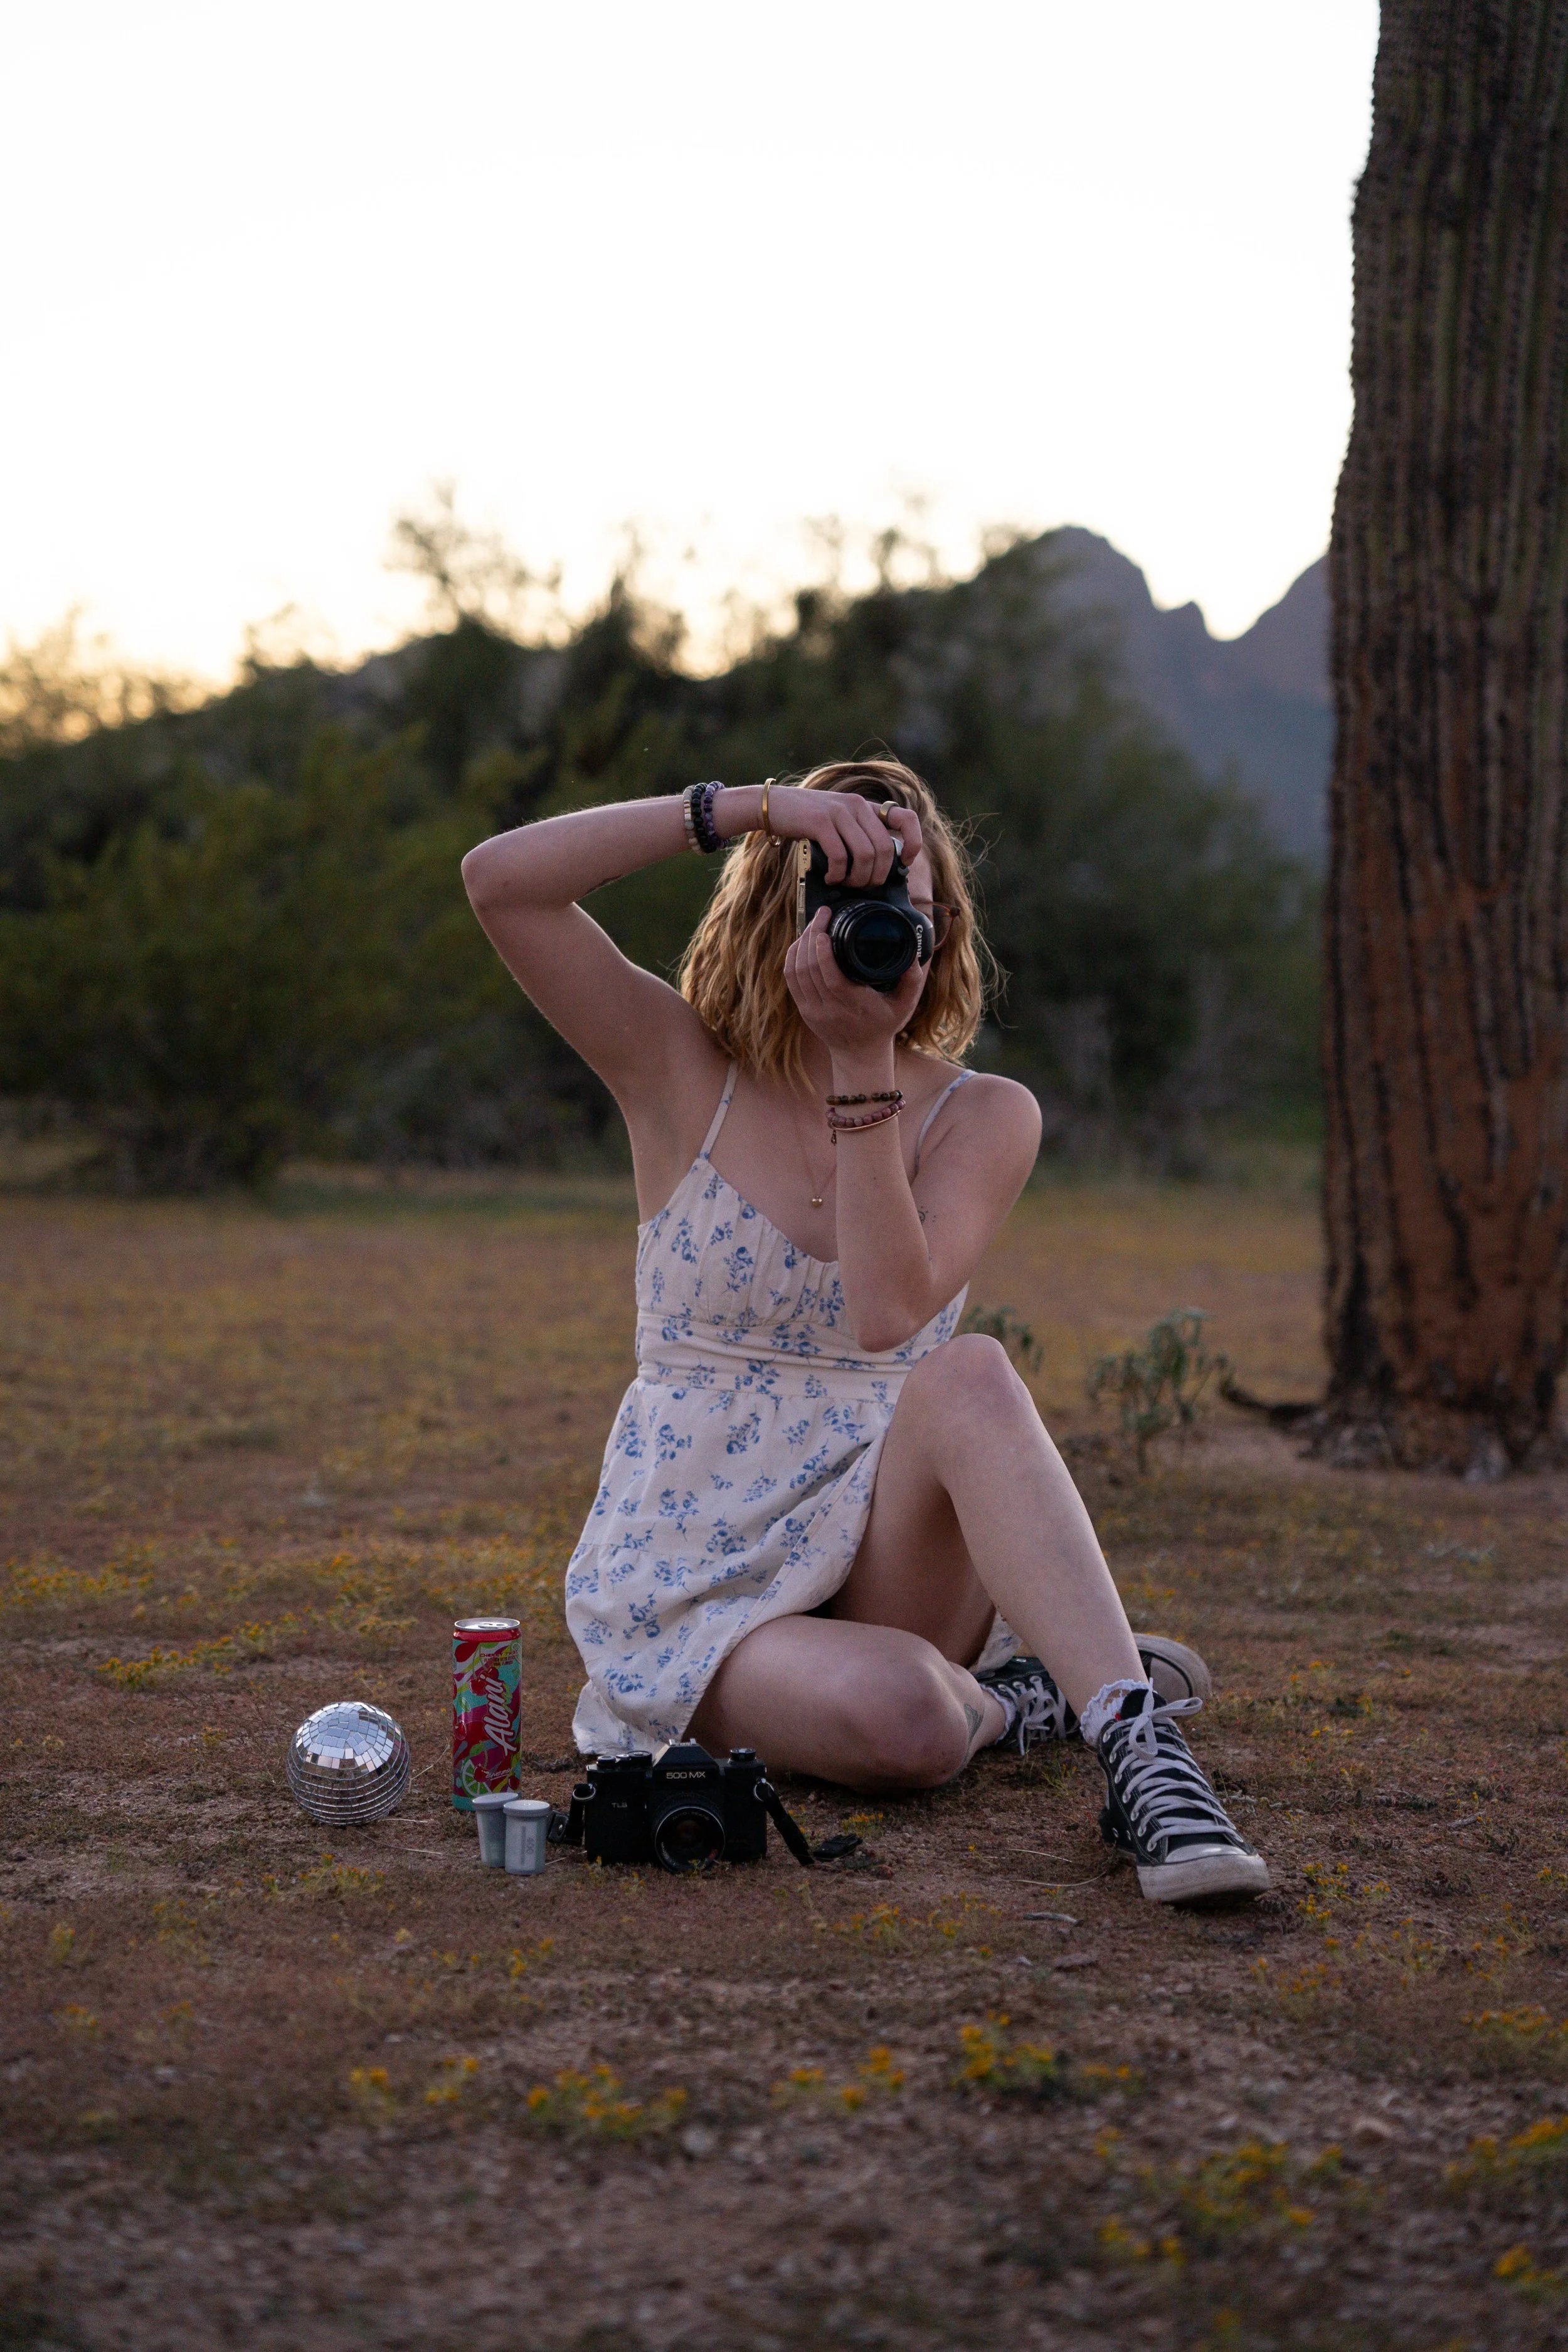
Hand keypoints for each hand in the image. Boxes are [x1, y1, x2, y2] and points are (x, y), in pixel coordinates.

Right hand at [763, 787, 921, 885]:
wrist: (773, 806)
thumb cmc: (806, 821)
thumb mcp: (838, 821)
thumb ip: (858, 834)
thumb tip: (877, 867)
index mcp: (866, 806)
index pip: (906, 818)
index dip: (913, 842)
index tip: (904, 863)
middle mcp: (857, 805)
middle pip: (884, 848)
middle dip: (877, 875)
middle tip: (863, 885)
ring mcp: (839, 811)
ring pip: (865, 854)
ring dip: (858, 877)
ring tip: (846, 883)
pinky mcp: (820, 821)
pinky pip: (840, 856)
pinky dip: (838, 874)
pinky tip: (830, 877)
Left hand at [785, 908, 927, 1057]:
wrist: (860, 1054)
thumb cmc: (884, 1025)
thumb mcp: (905, 1006)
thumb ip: (913, 982)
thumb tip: (916, 957)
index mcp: (853, 1005)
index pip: (831, 978)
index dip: (822, 953)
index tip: (825, 931)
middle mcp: (829, 1009)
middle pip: (810, 969)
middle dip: (811, 936)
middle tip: (822, 914)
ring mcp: (812, 1010)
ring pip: (796, 972)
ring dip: (801, 943)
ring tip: (813, 923)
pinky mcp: (803, 1009)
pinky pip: (790, 979)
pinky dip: (793, 956)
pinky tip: (801, 941)